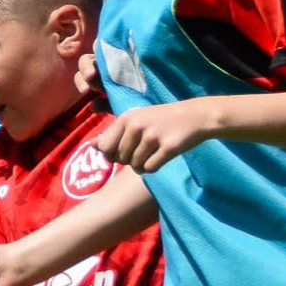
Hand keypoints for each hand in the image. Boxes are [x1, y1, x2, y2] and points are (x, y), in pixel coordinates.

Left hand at [98, 99, 217, 172]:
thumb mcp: (135, 119)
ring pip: (136, 166)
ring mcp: (153, 137)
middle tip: (142, 151)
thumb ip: (112, 132)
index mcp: (126, 118)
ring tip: (153, 152)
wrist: (195, 116)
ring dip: (142, 165)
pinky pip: (150, 169)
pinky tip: (161, 156)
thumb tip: (90, 145)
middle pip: (120, 159)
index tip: (124, 151)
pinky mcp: (168, 148)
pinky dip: (154, 167)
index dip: (112, 156)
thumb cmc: (161, 120)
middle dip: (129, 161)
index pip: (105, 148)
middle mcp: (137, 126)